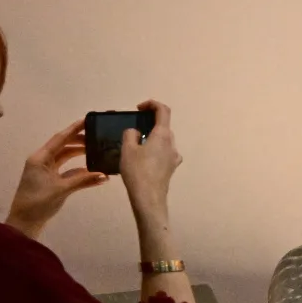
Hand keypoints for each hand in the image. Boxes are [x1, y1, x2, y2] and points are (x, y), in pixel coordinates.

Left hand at [6, 121, 106, 238]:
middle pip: (62, 146)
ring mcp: (46, 170)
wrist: (25, 221)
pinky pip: (66, 169)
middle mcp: (42, 160)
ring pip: (64, 157)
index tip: (88, 120)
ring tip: (97, 149)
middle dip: (79, 141)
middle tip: (97, 137)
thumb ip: (83, 180)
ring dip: (79, 153)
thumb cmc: (38, 201)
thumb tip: (105, 175)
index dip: (74, 129)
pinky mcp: (50, 180)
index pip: (60, 139)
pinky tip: (91, 169)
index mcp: (40, 158)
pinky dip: (78, 168)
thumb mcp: (62, 189)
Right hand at [117, 100, 180, 223]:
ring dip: (151, 137)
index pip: (163, 111)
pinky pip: (163, 153)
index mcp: (163, 135)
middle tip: (133, 128)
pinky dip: (153, 150)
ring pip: (163, 141)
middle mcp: (172, 144)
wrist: (148, 198)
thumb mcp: (127, 149)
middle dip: (149, 123)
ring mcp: (174, 157)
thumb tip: (136, 132)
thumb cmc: (137, 171)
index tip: (139, 108)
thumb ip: (130, 134)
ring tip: (135, 145)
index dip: (152, 104)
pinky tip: (141, 159)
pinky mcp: (171, 168)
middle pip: (163, 126)